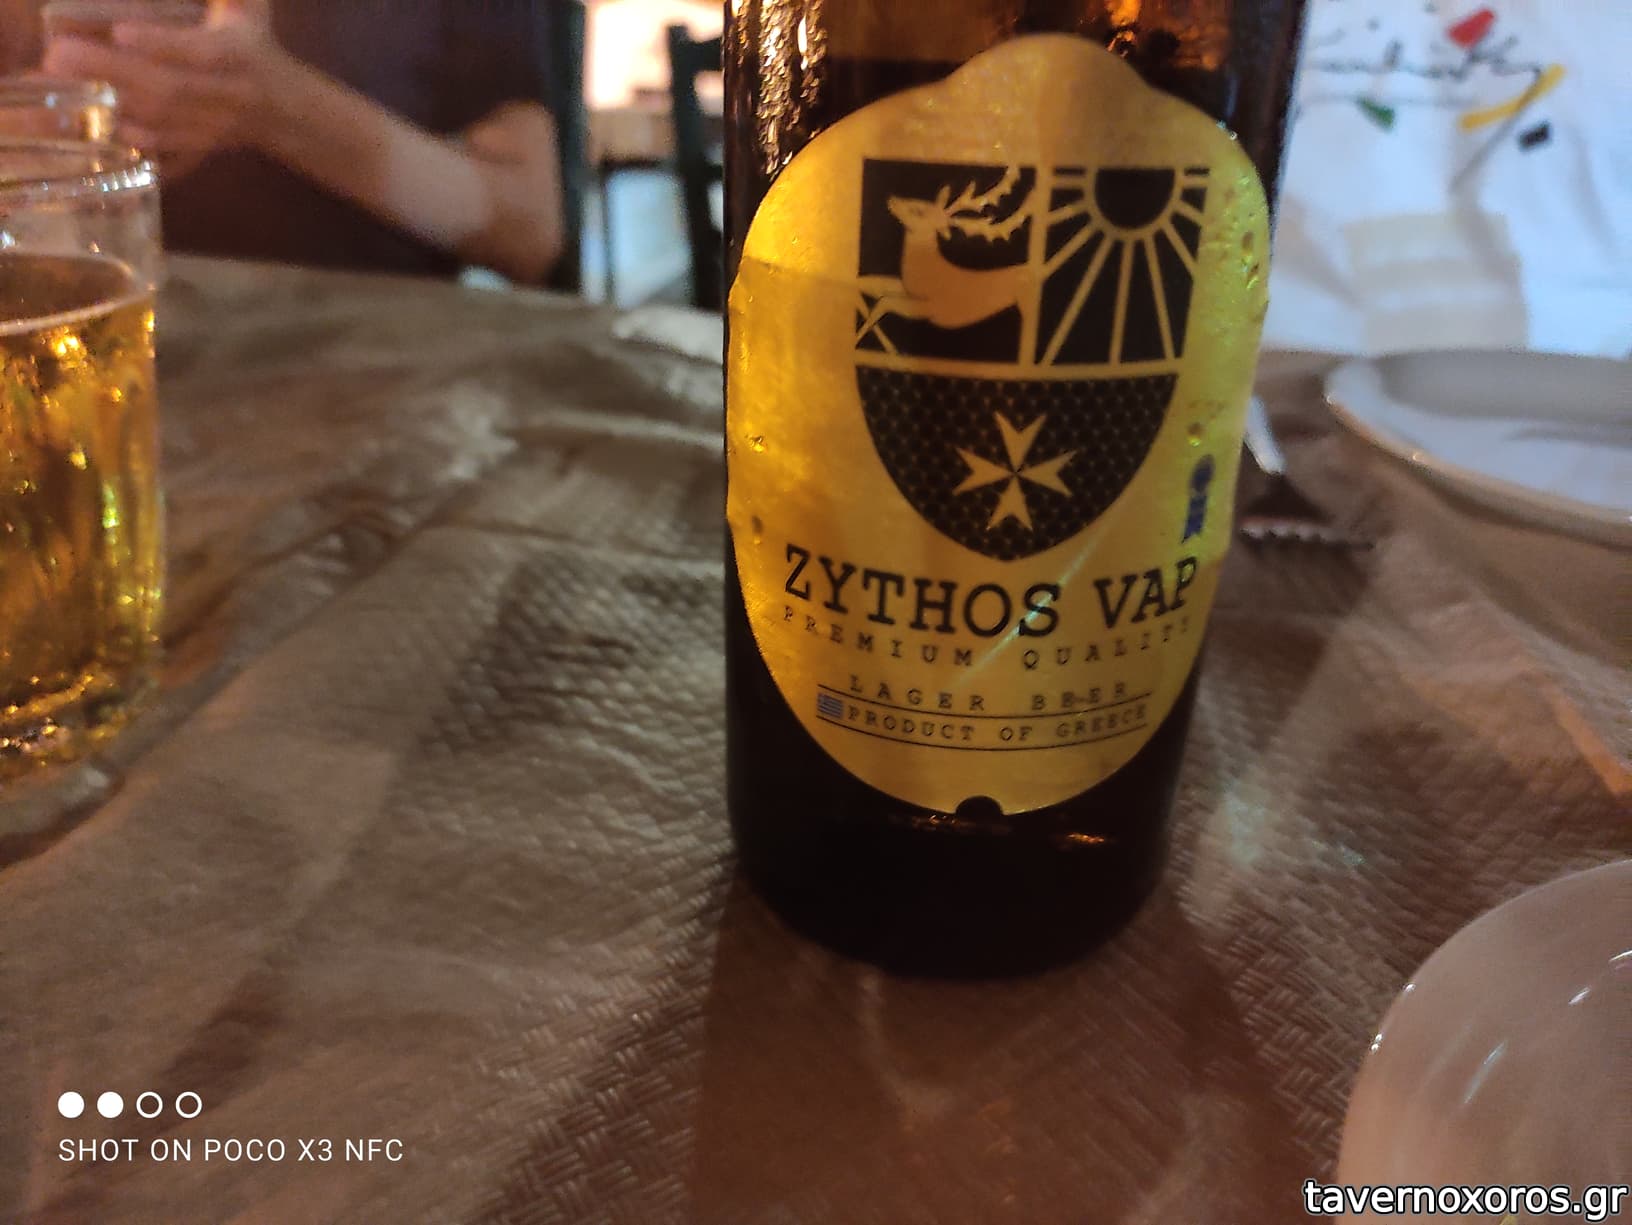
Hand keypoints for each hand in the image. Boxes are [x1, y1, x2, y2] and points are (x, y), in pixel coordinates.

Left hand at [41, 0, 286, 169]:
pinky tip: (97, 130)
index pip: (202, 53)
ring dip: (112, 107)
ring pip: (162, 122)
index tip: (119, 32)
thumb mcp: (249, 9)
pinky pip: (166, 151)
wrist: (288, 110)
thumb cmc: (256, 48)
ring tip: (62, 86)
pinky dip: (132, 141)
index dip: (163, 45)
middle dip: (114, 74)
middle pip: (170, 89)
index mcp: (241, 56)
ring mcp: (215, 126)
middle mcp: (228, 95)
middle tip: (59, 55)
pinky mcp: (203, 148)